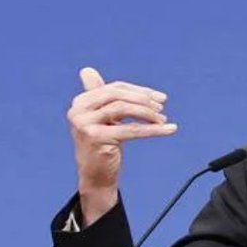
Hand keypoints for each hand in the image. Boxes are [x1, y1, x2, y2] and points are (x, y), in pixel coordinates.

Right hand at [68, 66, 176, 221]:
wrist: (95, 176)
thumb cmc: (101, 145)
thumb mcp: (100, 117)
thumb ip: (97, 96)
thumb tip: (87, 70)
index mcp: (80, 102)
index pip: (115, 88)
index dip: (139, 91)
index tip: (160, 98)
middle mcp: (78, 110)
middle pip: (118, 95)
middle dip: (144, 99)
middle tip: (162, 108)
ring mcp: (85, 124)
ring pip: (123, 109)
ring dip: (147, 113)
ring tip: (163, 120)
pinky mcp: (96, 138)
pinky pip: (130, 130)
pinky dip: (152, 130)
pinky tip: (169, 130)